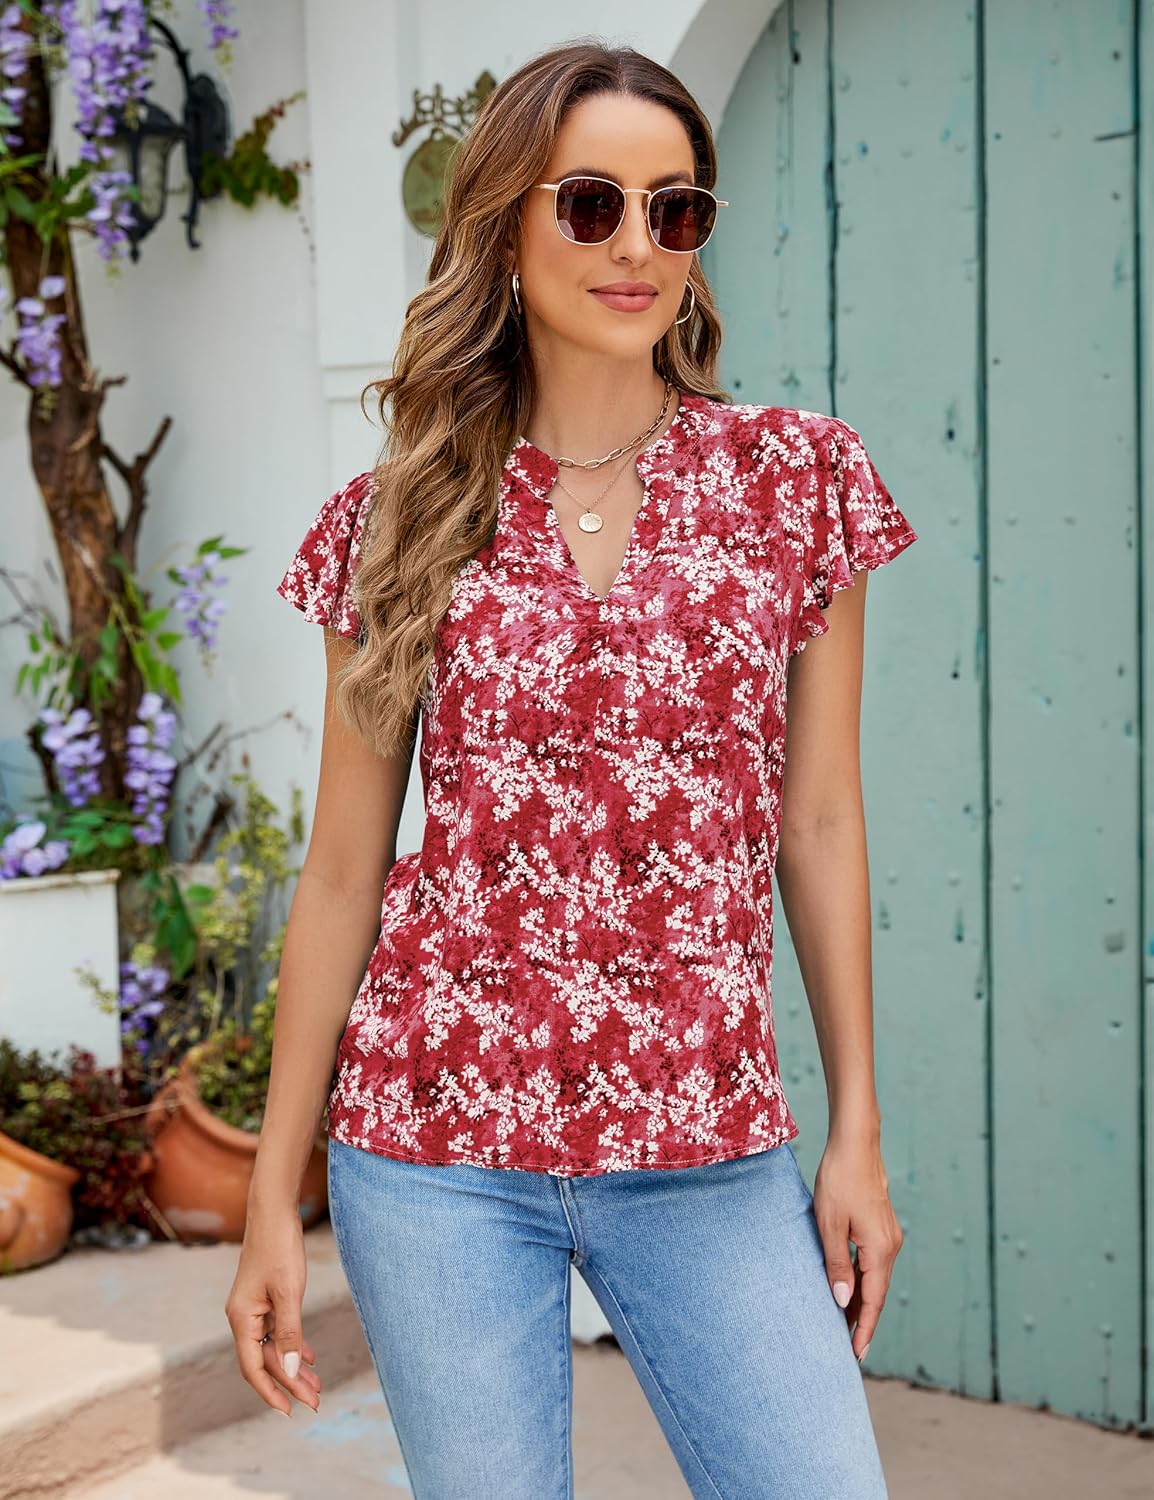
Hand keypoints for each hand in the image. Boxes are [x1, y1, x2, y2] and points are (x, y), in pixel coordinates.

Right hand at [224, 1206, 322, 1415]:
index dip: (271, 1391)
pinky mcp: (264, 1297)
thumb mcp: (289, 1293)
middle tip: (316, 1400)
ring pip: (273, 1346)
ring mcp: (253, 1307)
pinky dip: (293, 1344)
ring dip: (293, 1365)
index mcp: (241, 1318)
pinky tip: (309, 1356)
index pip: (253, 1367)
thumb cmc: (279, 1248)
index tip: (290, 1411)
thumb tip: (290, 1370)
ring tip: (317, 1384)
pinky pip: (277, 1329)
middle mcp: (243, 1316)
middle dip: (290, 1381)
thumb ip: (289, 1332)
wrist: (274, 1211)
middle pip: (266, 1359)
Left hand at [812, 1134, 903, 1362]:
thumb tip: (843, 1301)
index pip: (873, 1300)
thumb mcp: (829, 1224)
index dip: (864, 1329)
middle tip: (847, 1347)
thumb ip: (836, 1264)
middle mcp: (890, 1246)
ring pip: (876, 1278)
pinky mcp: (882, 1226)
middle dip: (863, 1320)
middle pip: (877, 1293)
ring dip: (862, 1300)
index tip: (856, 1354)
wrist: (856, 1143)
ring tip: (844, 1323)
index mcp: (879, 1249)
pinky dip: (863, 1280)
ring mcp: (889, 1235)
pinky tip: (850, 1286)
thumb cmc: (838, 1180)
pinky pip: (874, 1263)